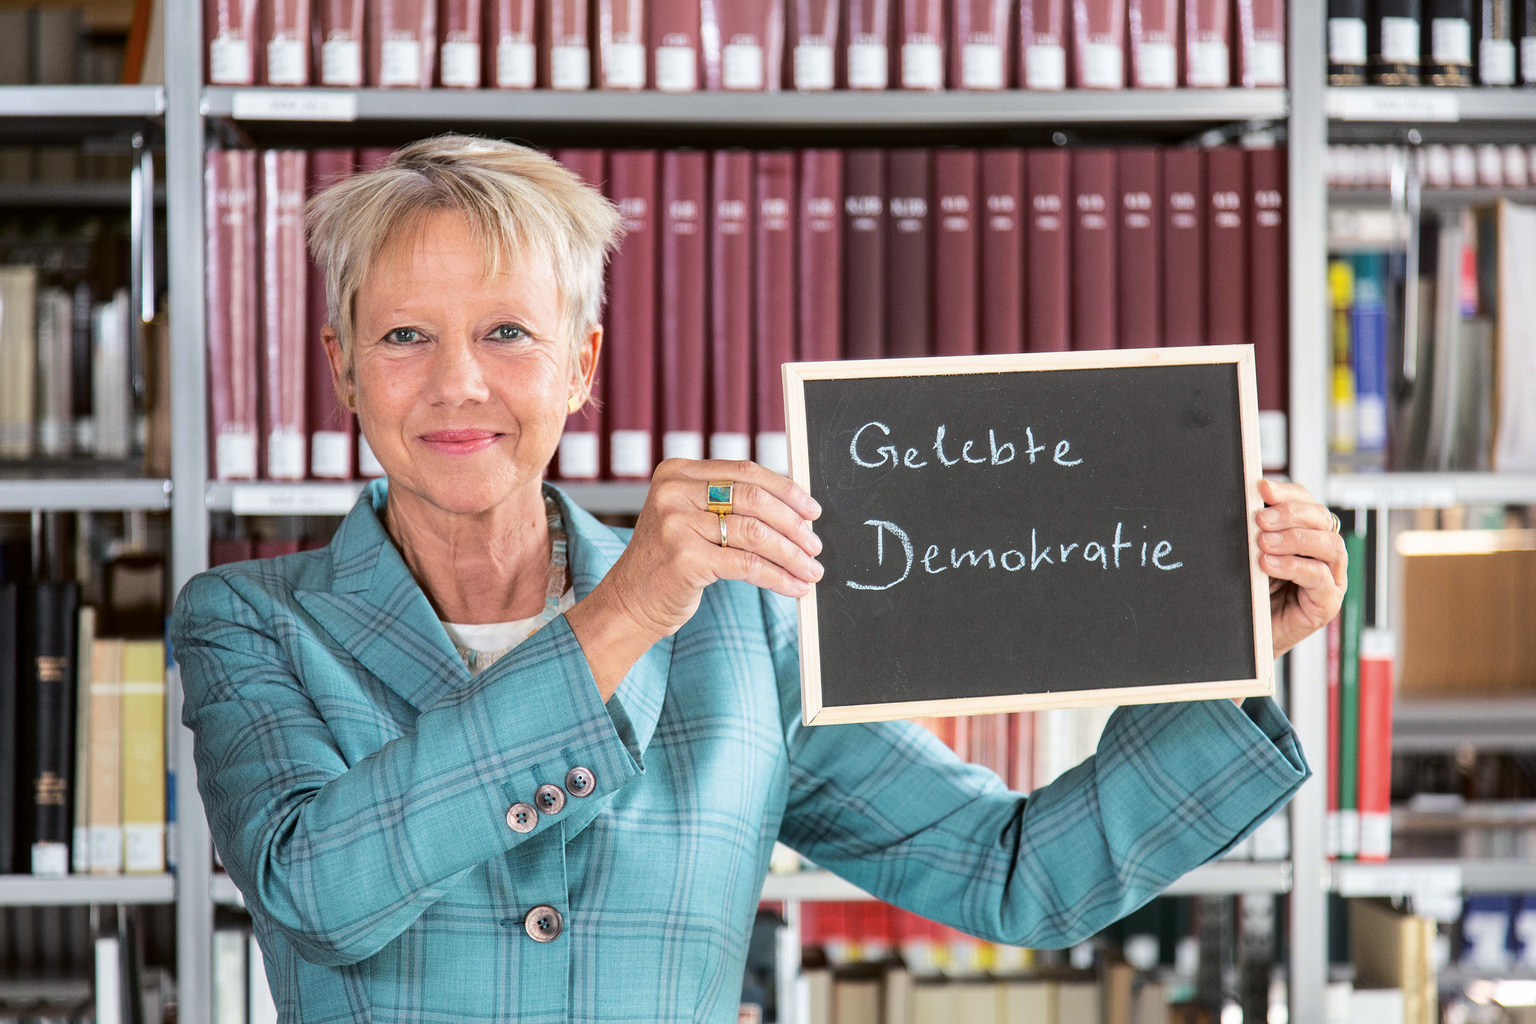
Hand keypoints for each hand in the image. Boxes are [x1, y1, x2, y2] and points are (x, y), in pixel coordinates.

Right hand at [566, 459, 822, 699]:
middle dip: (793, 524)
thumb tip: (796, 508)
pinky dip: (777, 577)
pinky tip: (794, 587)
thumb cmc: (669, 562)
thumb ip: (727, 504)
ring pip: (755, 533)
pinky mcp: (684, 558)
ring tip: (811, 570)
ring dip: (791, 554)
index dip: (785, 490)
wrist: (629, 603)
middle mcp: (673, 492)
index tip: (812, 510)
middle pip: (754, 499)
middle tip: (815, 545)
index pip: (745, 471)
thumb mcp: (691, 519)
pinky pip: (747, 565)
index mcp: (676, 472)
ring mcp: (675, 523)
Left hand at [1256, 478, 1346, 659]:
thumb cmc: (1252, 594)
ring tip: (1263, 544)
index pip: (1307, 503)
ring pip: (1329, 545)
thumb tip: (1248, 506)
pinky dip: (1294, 566)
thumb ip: (1256, 533)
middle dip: (1290, 514)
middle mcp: (1324, 554)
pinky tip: (1269, 565)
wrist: (1248, 636)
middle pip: (1321, 519)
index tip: (1262, 488)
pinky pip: (1320, 577)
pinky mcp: (1328, 602)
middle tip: (1260, 520)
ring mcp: (1331, 578)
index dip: (1287, 493)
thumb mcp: (1252, 556)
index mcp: (1308, 535)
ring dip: (1295, 539)